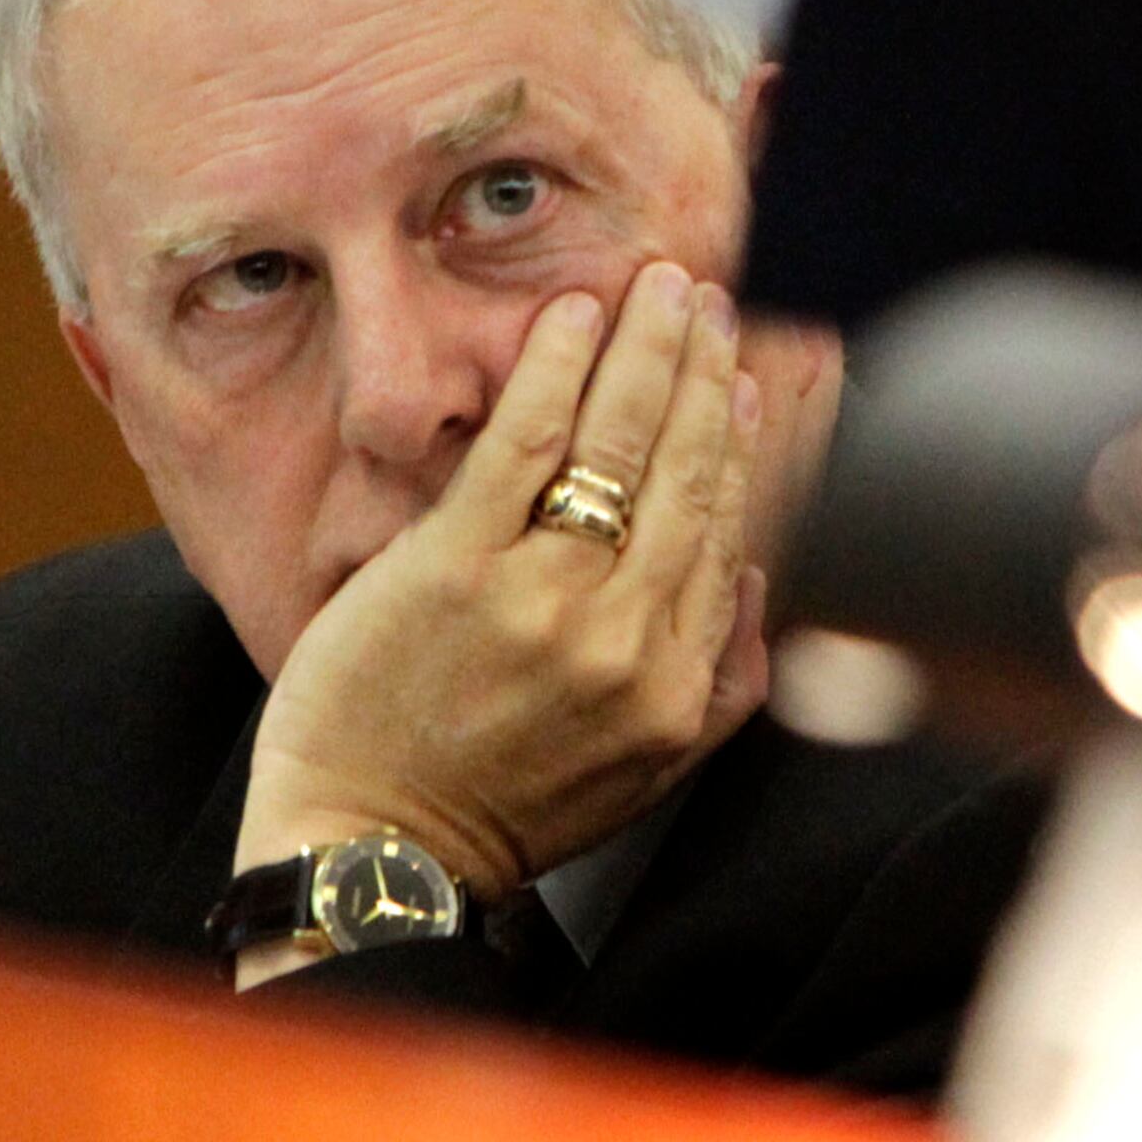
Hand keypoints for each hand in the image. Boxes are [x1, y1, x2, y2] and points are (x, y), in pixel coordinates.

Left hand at [232, 261, 840, 983]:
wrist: (376, 850)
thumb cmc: (504, 810)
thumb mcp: (650, 772)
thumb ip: (724, 683)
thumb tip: (764, 578)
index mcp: (677, 682)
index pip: (730, 528)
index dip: (748, 440)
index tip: (753, 377)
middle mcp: (626, 636)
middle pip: (686, 470)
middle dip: (707, 372)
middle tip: (712, 303)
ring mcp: (541, 597)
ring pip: (619, 445)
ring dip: (650, 352)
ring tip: (662, 290)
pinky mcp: (455, 567)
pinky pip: (526, 444)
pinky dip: (558, 370)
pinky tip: (578, 316)